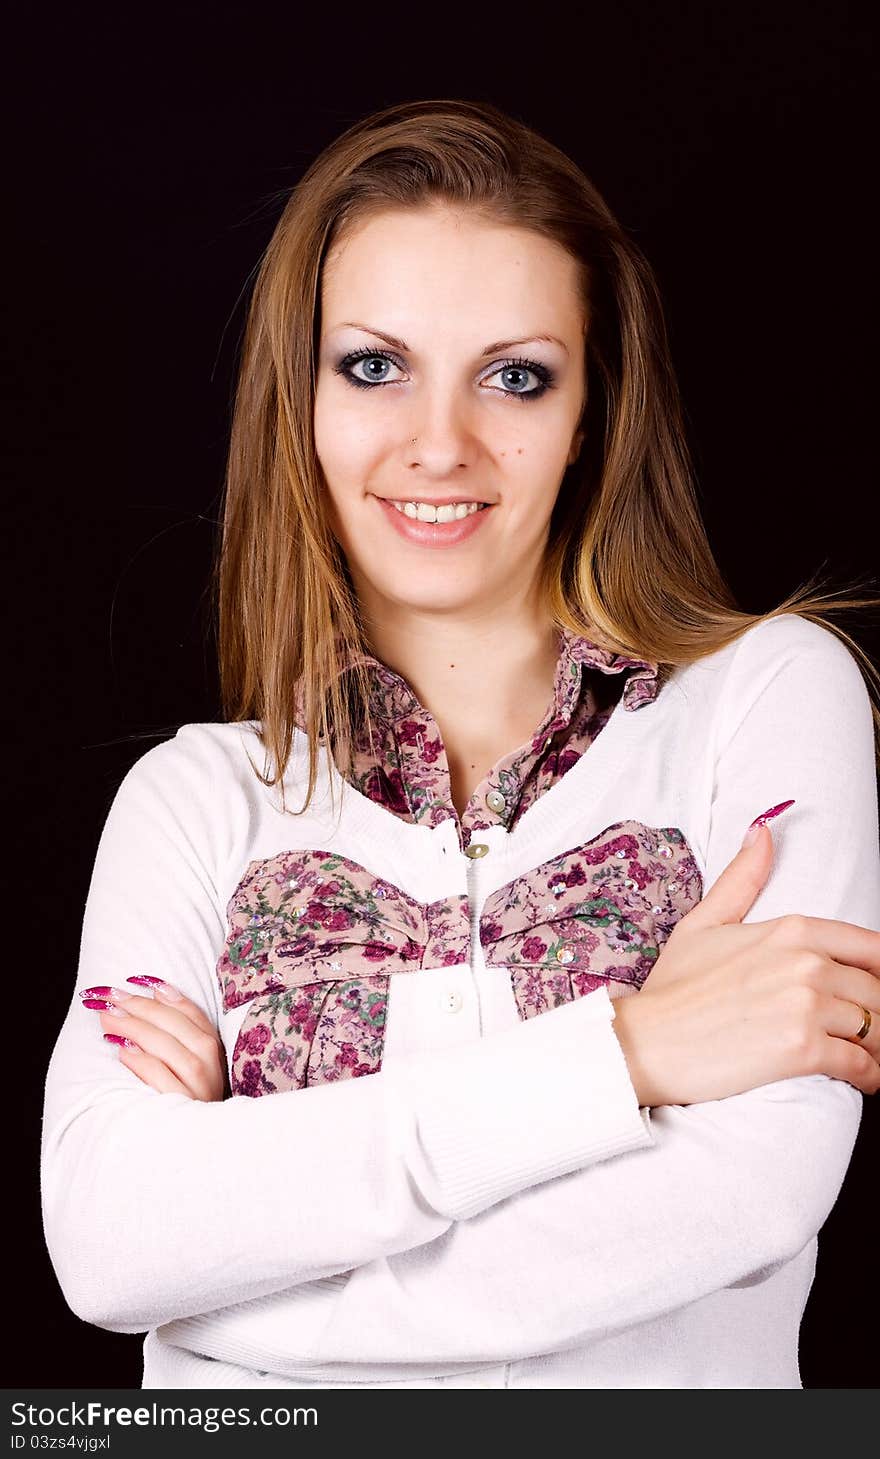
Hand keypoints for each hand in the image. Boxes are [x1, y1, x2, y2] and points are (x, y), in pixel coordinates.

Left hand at [80, 978, 228, 1100]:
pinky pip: (163, 1080)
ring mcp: (200, 1093)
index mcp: (216, 1056)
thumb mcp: (184, 1067)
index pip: (196, 1017)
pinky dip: (142, 1062)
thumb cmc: (177, 1104)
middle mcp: (213, 1072)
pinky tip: (121, 1051)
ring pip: (172, 1050)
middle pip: (182, 1030)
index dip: (169, 996)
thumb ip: (175, 1031)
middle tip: (111, 996)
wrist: (185, 1160)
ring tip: (108, 1018)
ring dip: (138, 1029)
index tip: (140, 980)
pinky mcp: (183, 1113)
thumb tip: (157, 990)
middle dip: (145, 1008)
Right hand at [611, 817, 879, 1106]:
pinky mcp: (802, 1050)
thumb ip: (742, 878)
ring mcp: (806, 1005)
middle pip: (879, 991)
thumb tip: (763, 830)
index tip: (879, 990)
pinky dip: (869, 1075)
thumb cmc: (674, 988)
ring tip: (873, 1058)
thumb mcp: (704, 923)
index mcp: (792, 930)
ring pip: (876, 1028)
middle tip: (874, 1031)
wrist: (646, 1042)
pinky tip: (864, 1079)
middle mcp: (806, 963)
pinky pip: (861, 1064)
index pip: (871, 947)